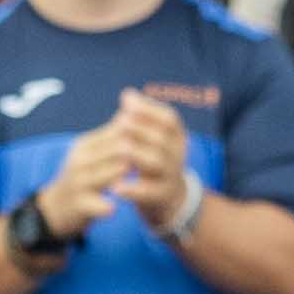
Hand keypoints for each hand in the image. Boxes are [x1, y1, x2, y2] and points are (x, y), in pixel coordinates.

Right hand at [41, 112, 149, 238]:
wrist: (57, 207)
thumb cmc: (84, 176)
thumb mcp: (94, 153)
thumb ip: (113, 134)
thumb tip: (133, 111)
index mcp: (87, 144)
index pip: (117, 132)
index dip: (141, 133)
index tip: (162, 136)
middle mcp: (80, 160)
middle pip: (113, 150)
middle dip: (137, 151)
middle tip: (159, 153)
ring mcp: (77, 182)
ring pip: (104, 175)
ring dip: (122, 174)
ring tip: (142, 174)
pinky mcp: (76, 204)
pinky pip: (91, 204)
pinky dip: (103, 206)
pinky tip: (114, 208)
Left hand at [111, 94, 194, 212]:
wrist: (169, 199)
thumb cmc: (153, 161)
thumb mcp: (150, 139)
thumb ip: (140, 118)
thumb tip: (127, 94)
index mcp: (177, 137)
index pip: (169, 119)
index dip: (149, 109)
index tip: (126, 102)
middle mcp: (178, 155)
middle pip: (163, 139)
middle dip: (141, 128)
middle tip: (120, 121)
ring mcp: (172, 176)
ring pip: (158, 162)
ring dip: (138, 153)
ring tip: (119, 147)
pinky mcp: (163, 197)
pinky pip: (150, 192)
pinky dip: (133, 189)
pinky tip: (115, 187)